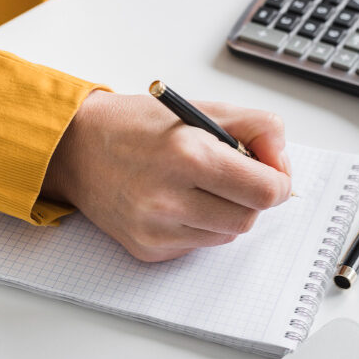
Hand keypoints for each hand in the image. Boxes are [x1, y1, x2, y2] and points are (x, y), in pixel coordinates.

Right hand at [41, 91, 291, 261]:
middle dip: (251, 198)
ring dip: (226, 213)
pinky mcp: (148, 250)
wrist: (76, 149)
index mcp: (189, 156)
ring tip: (200, 186)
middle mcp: (169, 199)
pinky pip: (198, 245)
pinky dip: (201, 226)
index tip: (271, 174)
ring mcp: (156, 230)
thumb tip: (282, 164)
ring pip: (227, 235)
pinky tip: (178, 203)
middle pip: (249, 218)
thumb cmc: (137, 126)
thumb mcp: (201, 109)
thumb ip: (256, 128)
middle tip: (233, 176)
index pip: (266, 191)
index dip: (278, 182)